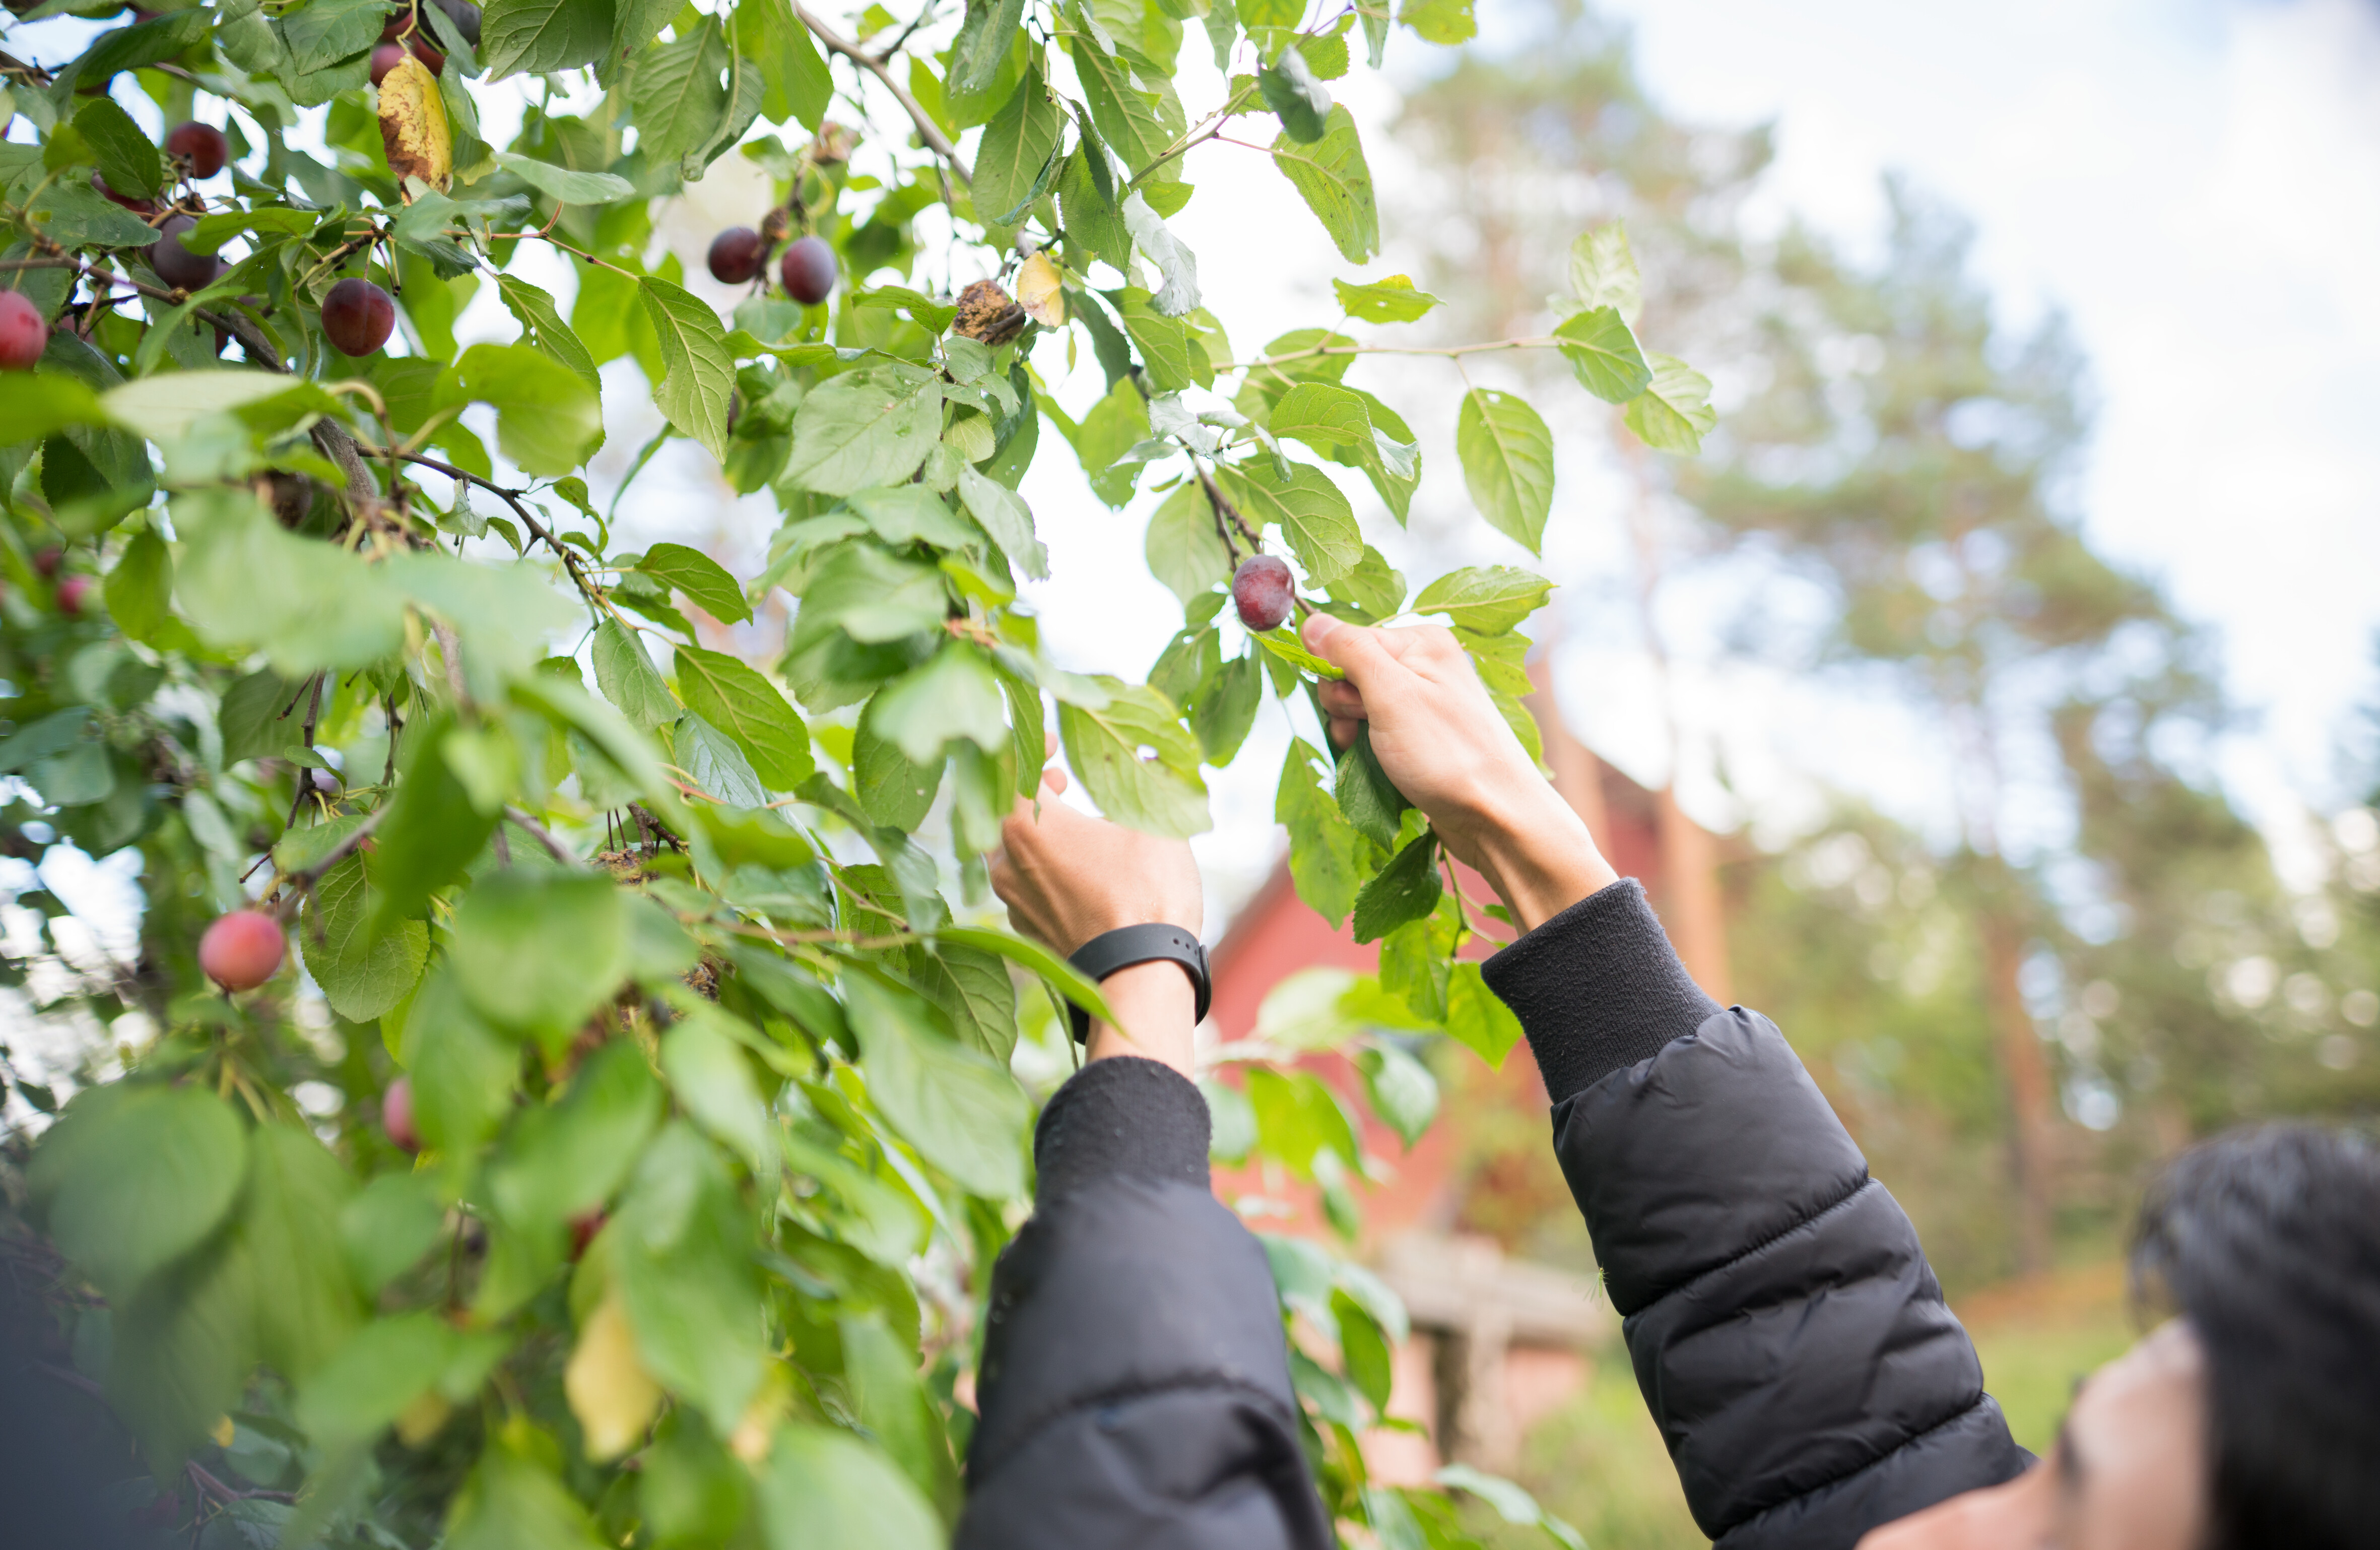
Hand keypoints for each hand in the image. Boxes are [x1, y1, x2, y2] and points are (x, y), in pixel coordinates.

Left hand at [991, 756, 1203, 1073]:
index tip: (1057, 741)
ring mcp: (1012, 900)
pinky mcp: (1026, 929)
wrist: (1141, 974)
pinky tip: (1077, 869)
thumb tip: (1152, 756)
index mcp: (1023, 824)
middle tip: (1064, 783)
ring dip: (1037, 830)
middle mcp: (1004, 862)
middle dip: (1030, 789)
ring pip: (1010, 849)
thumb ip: (1145, 783)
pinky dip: (1043, 867)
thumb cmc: (1147, 892)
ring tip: (1073, 827)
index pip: (1009, 765)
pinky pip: (1025, 884)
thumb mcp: (1156, 824)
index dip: (1032, 744)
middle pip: (1003, 808)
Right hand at [1303, 612, 1617, 930]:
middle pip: (1349, 672)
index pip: (1348, 639)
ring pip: (1357, 706)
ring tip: (1375, 754)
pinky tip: (1378, 765)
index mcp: (1421, 642)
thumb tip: (1312, 621)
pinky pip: (1374, 731)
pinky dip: (1367, 749)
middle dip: (1344, 705)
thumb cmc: (1450, 755)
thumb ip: (1350, 651)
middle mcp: (1423, 665)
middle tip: (1367, 730)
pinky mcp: (1420, 735)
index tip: (1354, 705)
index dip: (1337, 674)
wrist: (1496, 817)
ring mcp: (1422, 702)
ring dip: (1352, 731)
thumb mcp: (1393, 694)